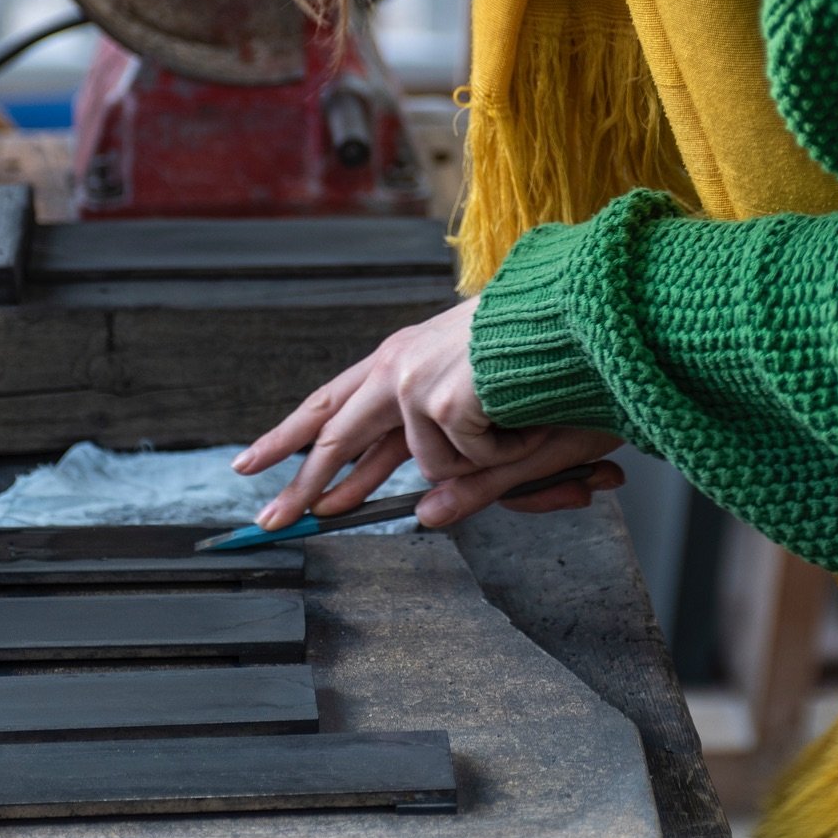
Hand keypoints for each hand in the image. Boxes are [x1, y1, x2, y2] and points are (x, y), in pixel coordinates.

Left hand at [232, 297, 623, 528]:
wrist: (582, 316)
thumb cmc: (549, 361)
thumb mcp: (497, 429)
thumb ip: (461, 476)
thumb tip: (423, 517)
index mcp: (407, 358)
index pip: (337, 403)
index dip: (294, 435)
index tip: (255, 461)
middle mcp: (401, 365)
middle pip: (335, 432)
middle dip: (302, 482)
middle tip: (268, 520)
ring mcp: (416, 380)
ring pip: (423, 463)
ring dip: (481, 462)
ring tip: (525, 428)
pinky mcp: (438, 398)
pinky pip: (463, 462)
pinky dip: (505, 454)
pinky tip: (526, 416)